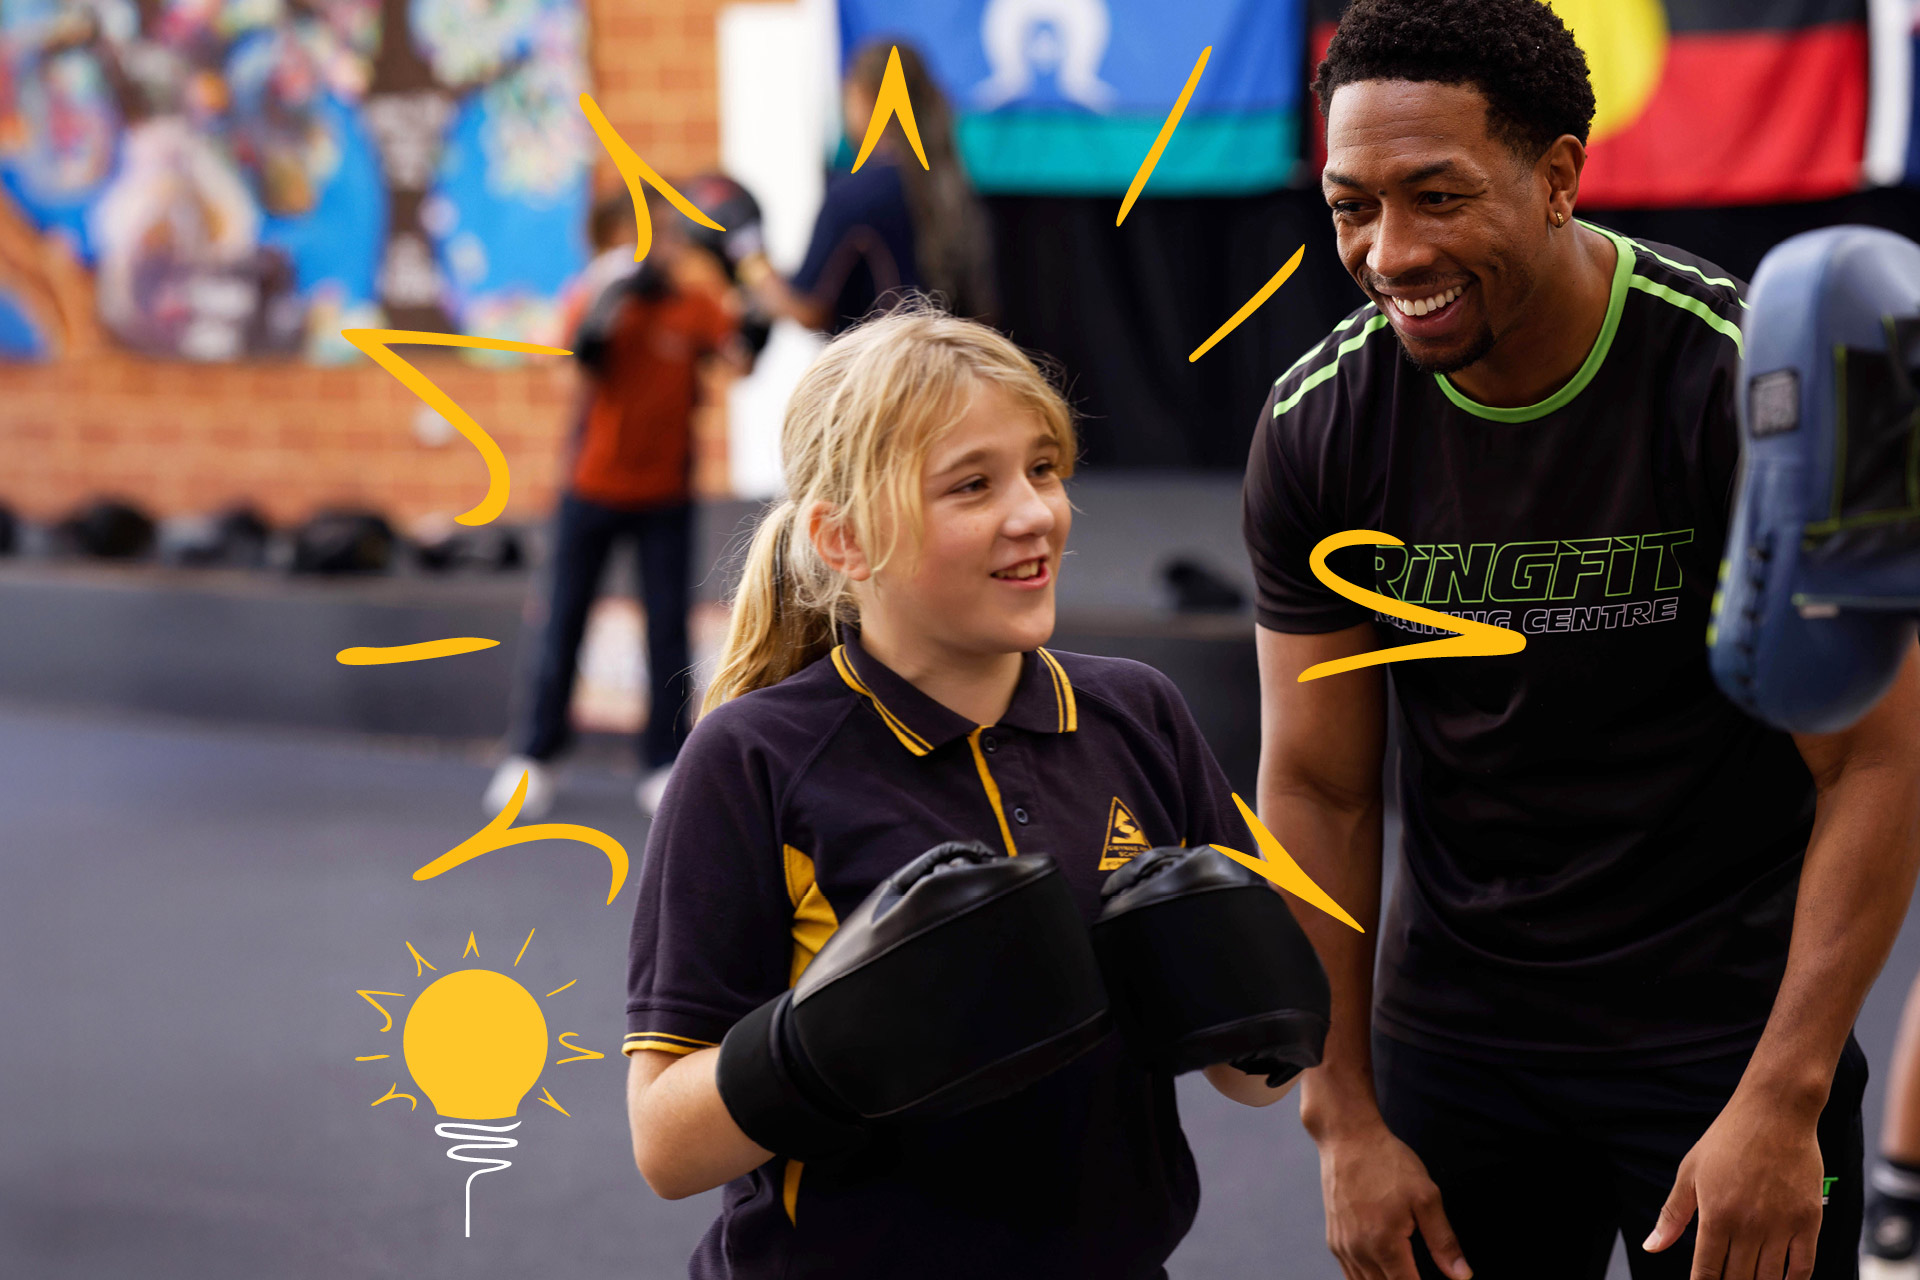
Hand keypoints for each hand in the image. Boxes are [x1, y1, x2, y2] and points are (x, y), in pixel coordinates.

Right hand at [1316, 1117, 1470, 1279]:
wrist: (1348, 1138)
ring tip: (1405, 1275)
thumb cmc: (1387, 1162)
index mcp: (1385, 1244)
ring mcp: (1343, 1246)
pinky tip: (1383, 1274)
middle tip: (1419, 1274)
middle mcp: (1359, 1251)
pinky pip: (1350, 1275)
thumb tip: (1462, 1276)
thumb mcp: (1426, 1197)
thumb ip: (1444, 1242)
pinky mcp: (1334, 1240)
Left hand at [1643, 1088, 1824, 1278]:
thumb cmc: (1727, 1139)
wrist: (1775, 1112)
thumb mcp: (1690, 1172)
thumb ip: (1672, 1215)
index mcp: (1715, 1215)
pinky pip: (1803, 1268)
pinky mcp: (1808, 1221)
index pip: (1707, 1273)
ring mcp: (1781, 1225)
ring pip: (1768, 1279)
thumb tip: (1651, 1247)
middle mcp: (1748, 1226)